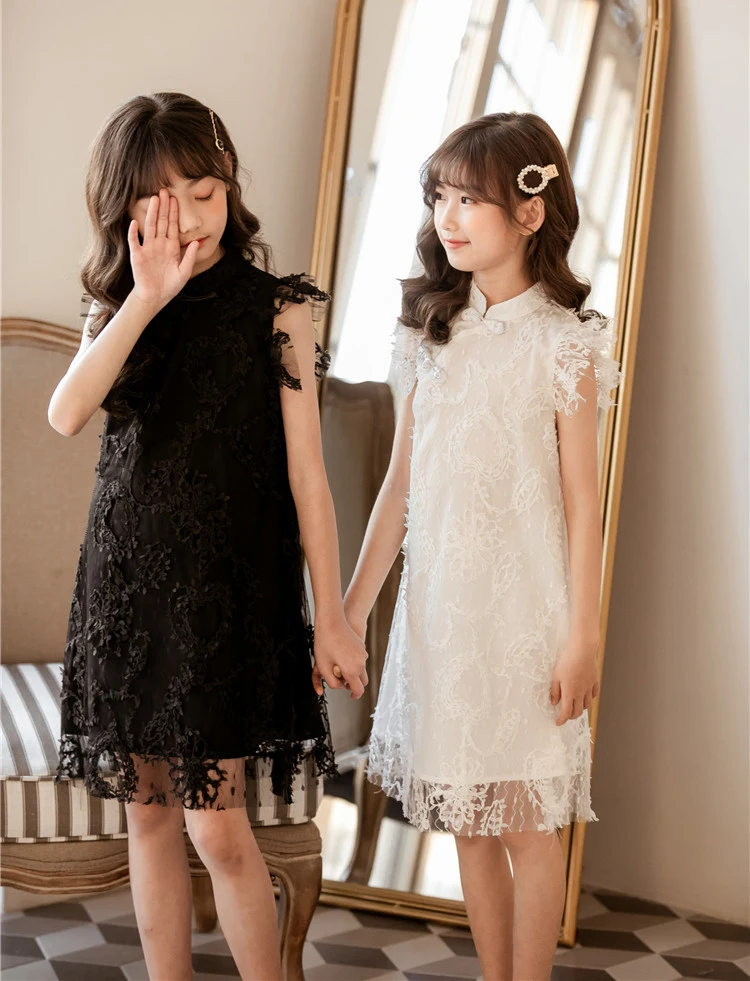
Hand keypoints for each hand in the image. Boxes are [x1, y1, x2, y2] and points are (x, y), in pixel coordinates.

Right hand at [128, 189, 199, 308]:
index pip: (172, 225)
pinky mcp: (137, 255)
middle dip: (163, 207)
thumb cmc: (170, 286)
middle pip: (161, 221)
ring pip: (150, 226)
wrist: (155, 297)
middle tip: (163, 191)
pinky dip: (134, 233)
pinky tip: (134, 223)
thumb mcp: (184, 272)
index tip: (175, 198)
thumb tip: (196, 242)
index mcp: (171, 247)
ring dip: (151, 213)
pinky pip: (134, 241)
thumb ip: (189, 257)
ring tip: (153, 199)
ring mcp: (147, 248)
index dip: (173, 212)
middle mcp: (159, 244)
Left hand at [312, 614, 368, 699]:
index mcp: (352, 671)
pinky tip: (341, 654)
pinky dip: (353, 662)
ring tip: (337, 664)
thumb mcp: (322, 667)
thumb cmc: (324, 643)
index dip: (355, 695)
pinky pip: (360, 660)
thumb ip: (332, 682)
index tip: (351, 696)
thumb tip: (341, 686)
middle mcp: (361, 663)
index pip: (358, 690)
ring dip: (353, 672)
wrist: (331, 621)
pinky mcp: (362, 647)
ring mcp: (363, 654)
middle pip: (362, 681)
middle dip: (354, 683)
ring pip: (361, 670)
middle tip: (341, 680)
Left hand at [550, 634, 600, 725]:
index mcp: (569, 692)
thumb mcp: (555, 676)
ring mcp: (589, 687)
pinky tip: (585, 696)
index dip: (562, 719)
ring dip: (580, 709)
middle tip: (565, 716)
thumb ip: (555, 691)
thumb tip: (554, 703)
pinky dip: (589, 699)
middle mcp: (581, 693)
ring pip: (587, 705)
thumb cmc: (566, 661)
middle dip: (571, 717)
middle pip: (578, 712)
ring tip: (574, 706)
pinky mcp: (595, 681)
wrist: (582, 650)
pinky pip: (594, 695)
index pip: (566, 712)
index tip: (558, 723)